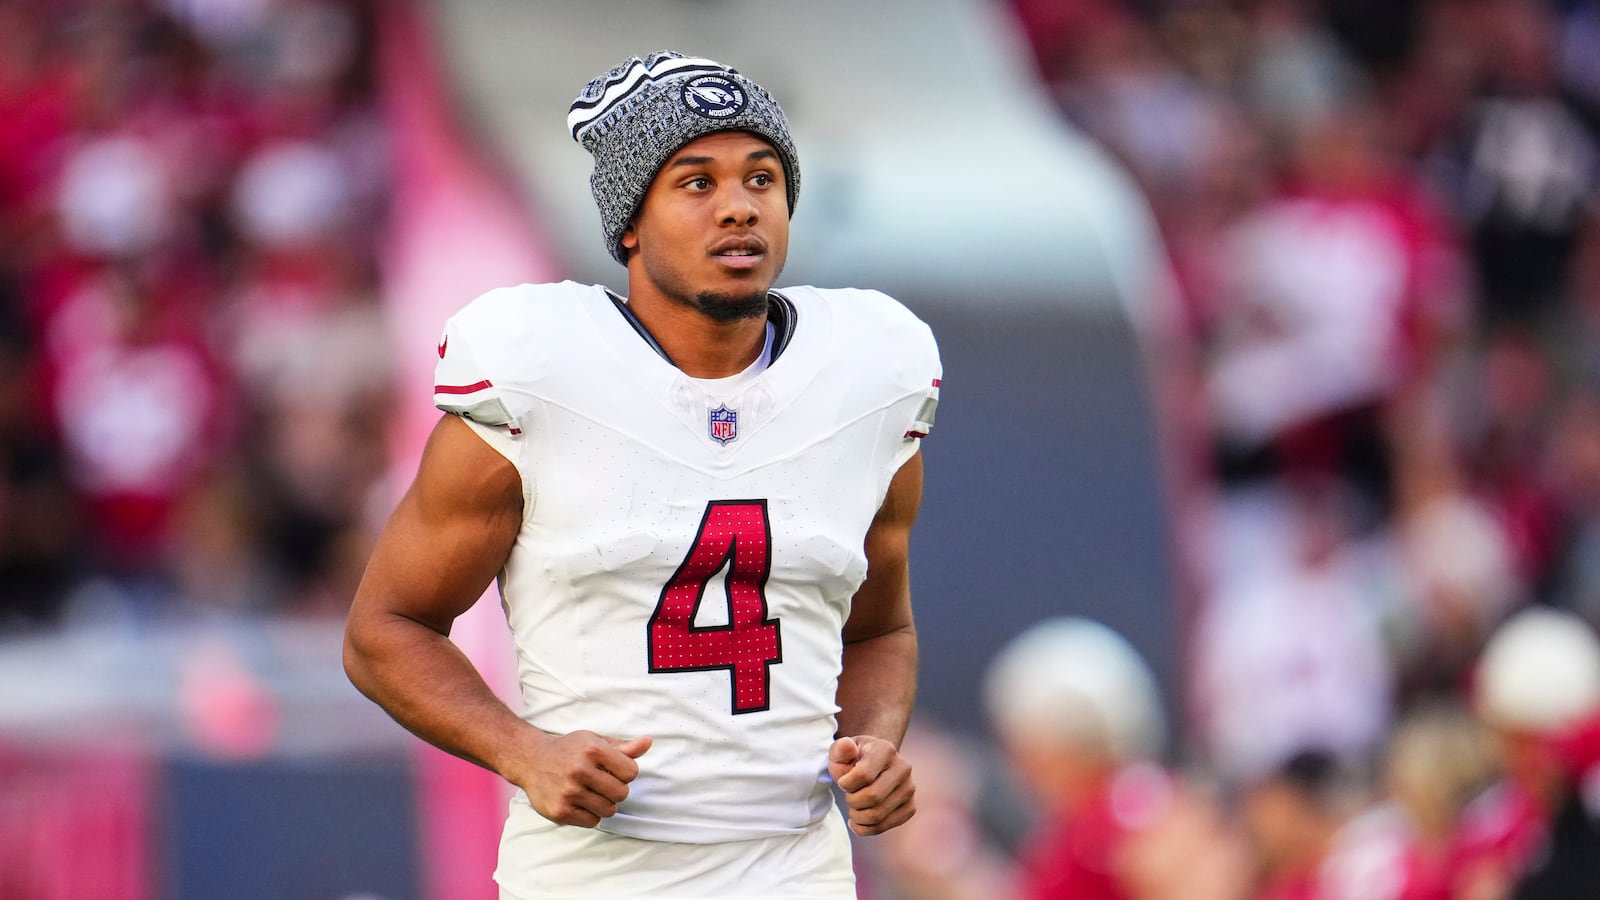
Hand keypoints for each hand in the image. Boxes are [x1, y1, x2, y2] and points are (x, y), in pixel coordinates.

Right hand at [518, 731, 651, 827]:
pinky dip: (591, 815)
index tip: (612, 770)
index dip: (625, 772)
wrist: (531, 760)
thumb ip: (623, 747)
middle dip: (616, 790)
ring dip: (605, 804)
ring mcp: (568, 792)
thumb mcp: (595, 741)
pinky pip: (593, 822)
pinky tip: (580, 802)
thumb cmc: (569, 750)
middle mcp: (580, 770)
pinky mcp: (560, 811)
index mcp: (592, 749)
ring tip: (591, 793)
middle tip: (601, 783)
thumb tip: (648, 742)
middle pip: (622, 793)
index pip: (631, 771)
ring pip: (609, 810)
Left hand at [828, 735, 915, 834]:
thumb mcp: (840, 752)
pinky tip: (859, 821)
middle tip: (848, 796)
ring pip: (878, 815)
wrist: (872, 767)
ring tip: (854, 807)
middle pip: (872, 797)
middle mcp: (903, 768)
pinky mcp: (910, 807)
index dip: (846, 784)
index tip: (842, 782)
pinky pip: (886, 826)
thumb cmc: (853, 760)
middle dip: (852, 801)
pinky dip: (866, 828)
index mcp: (886, 750)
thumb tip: (846, 745)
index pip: (864, 775)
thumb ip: (839, 749)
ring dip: (858, 816)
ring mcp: (909, 788)